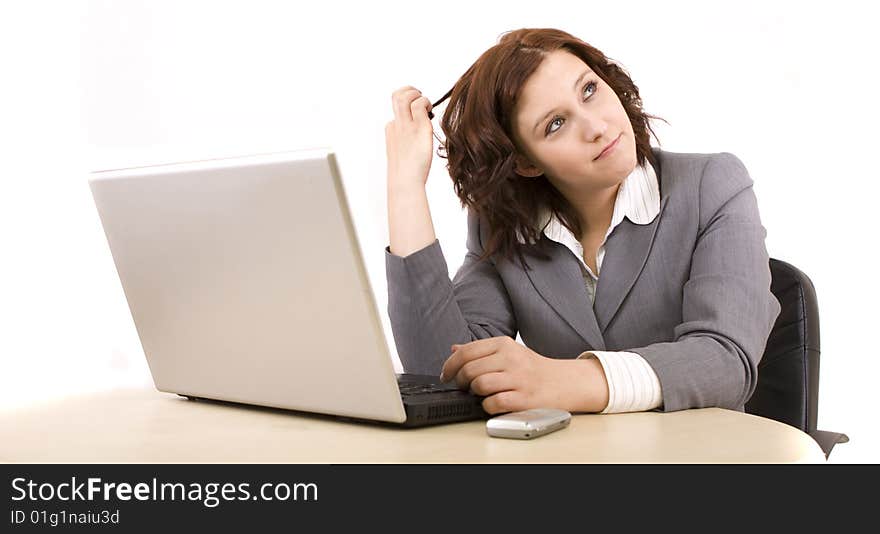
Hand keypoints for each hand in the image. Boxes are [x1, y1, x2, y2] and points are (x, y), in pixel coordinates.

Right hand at [385, 85, 434, 188]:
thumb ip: (407, 142)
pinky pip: (420, 104)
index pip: (397, 110)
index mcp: (392, 130)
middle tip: (420, 97)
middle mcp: (397, 125)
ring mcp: (406, 125)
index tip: (417, 110)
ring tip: (427, 105)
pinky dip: (426, 102)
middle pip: (396, 96)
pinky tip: (431, 112)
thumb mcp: (403, 154)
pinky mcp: (419, 127)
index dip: (407, 106)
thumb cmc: (407, 173)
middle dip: (408, 90)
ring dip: (417, 94)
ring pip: (405, 96)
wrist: (405, 181)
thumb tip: (418, 138)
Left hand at [439, 336, 609, 414]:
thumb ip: (481, 350)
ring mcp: (518, 379)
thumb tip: (454, 349)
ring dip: (474, 393)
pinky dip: (487, 406)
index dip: (450, 365)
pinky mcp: (523, 398)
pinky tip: (492, 403)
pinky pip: (493, 403)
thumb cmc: (533, 369)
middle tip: (463, 387)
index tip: (446, 375)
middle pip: (469, 369)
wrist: (564, 382)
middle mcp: (511, 358)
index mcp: (504, 344)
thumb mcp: (508, 351)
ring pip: (479, 384)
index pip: (466, 352)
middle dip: (460, 381)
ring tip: (479, 394)